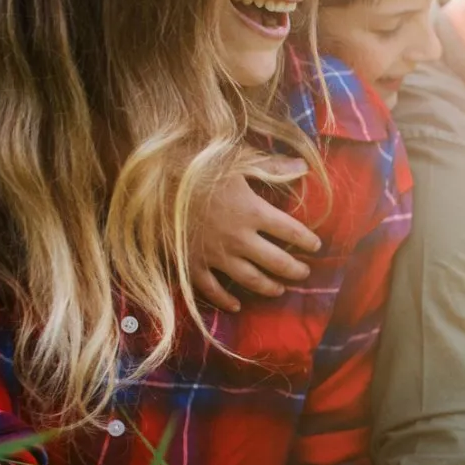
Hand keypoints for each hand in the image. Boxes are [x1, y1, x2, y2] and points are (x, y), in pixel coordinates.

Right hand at [189, 157, 321, 311]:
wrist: (148, 180)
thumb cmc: (194, 164)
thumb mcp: (235, 158)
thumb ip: (272, 166)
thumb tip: (304, 165)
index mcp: (252, 211)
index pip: (291, 231)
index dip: (307, 240)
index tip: (316, 245)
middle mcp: (238, 238)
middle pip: (277, 262)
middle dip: (294, 270)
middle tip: (304, 273)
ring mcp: (215, 254)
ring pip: (250, 279)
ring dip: (268, 287)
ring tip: (279, 290)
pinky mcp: (191, 262)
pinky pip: (211, 288)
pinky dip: (224, 300)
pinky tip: (236, 305)